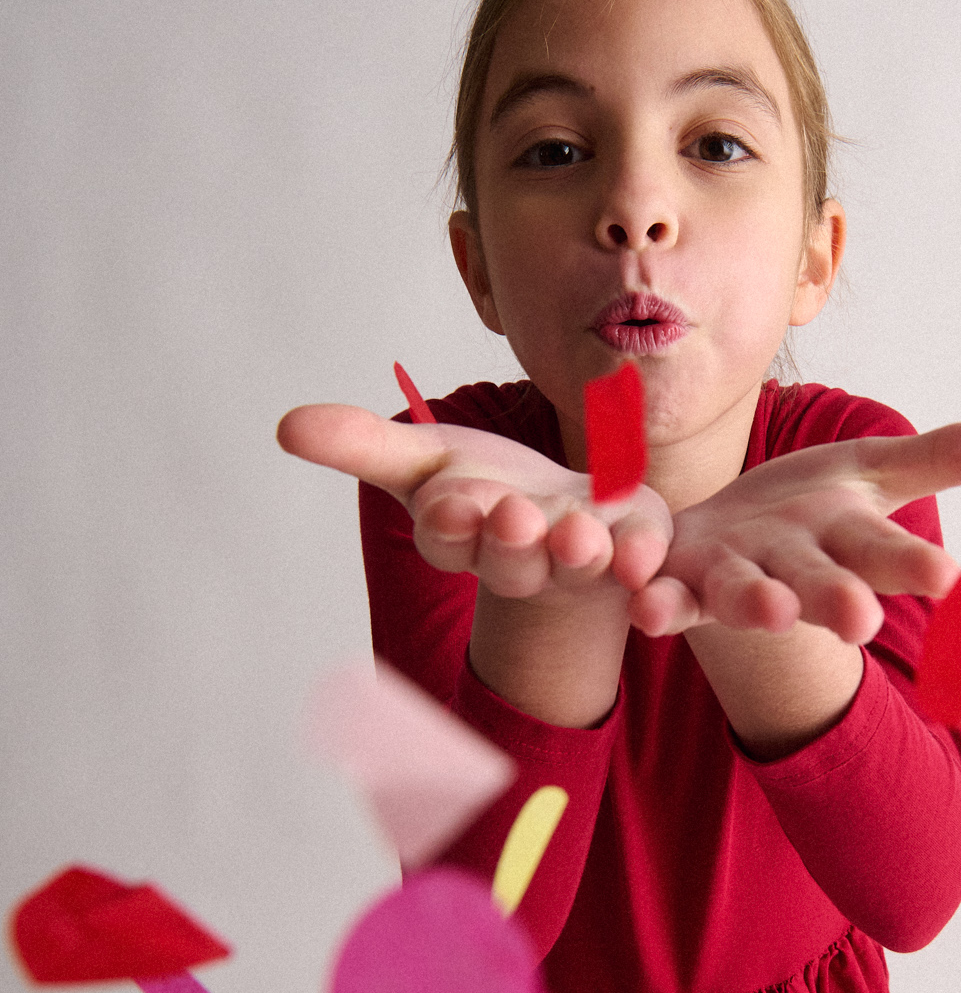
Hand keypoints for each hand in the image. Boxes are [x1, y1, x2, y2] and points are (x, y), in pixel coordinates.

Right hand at [277, 403, 673, 600]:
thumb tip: (285, 426)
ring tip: (579, 534)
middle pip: (511, 559)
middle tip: (510, 514)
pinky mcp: (636, 553)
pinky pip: (641, 563)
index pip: (448, 537)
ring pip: (577, 566)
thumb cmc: (491, 492)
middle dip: (509, 540)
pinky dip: (643, 558)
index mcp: (466, 537)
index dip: (449, 524)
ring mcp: (582, 564)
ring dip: (577, 552)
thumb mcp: (427, 460)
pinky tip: (643, 549)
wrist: (569, 522)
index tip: (447, 504)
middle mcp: (523, 560)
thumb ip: (362, 447)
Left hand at [627, 422, 960, 642]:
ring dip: (758, 603)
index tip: (949, 578)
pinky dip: (658, 604)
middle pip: (821, 587)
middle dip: (840, 601)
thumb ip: (942, 460)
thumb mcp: (873, 473)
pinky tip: (647, 607)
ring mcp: (733, 582)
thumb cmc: (805, 511)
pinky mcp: (676, 584)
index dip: (914, 568)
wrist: (717, 538)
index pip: (887, 556)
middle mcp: (794, 572)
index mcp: (845, 544)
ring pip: (747, 596)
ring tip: (775, 611)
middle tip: (863, 621)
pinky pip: (666, 598)